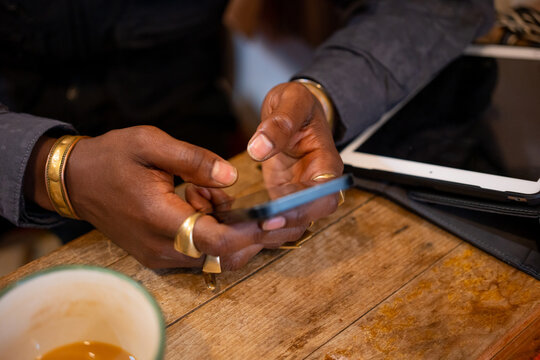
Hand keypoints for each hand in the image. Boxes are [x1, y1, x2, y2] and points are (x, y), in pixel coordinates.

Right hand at [26, 126, 304, 269]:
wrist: (76, 182)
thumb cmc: (111, 158)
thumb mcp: (150, 144)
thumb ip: (193, 160)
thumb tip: (232, 176)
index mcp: (161, 219)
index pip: (218, 240)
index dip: (252, 232)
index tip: (278, 218)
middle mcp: (163, 248)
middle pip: (224, 255)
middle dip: (248, 231)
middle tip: (255, 201)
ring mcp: (160, 257)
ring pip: (214, 255)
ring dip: (228, 227)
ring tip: (206, 188)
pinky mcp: (160, 256)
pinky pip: (200, 252)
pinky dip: (212, 229)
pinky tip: (198, 198)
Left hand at [246, 82, 343, 228]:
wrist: (293, 109)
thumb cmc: (298, 103)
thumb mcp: (292, 100)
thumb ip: (280, 121)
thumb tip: (259, 148)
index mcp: (326, 163)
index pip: (324, 196)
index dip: (303, 209)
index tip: (275, 213)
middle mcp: (316, 183)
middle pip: (310, 216)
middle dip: (284, 226)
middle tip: (255, 226)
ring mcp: (299, 191)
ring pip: (292, 223)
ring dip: (270, 230)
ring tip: (240, 228)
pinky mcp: (282, 195)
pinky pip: (275, 216)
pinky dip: (259, 222)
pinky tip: (236, 222)